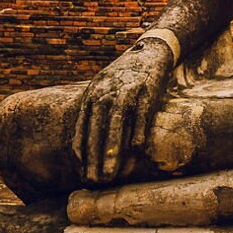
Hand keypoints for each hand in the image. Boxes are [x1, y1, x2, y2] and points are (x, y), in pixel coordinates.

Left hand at [71, 40, 172, 184]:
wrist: (150, 51)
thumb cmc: (124, 76)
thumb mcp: (102, 88)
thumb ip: (93, 110)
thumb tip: (84, 140)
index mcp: (92, 94)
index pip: (82, 127)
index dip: (81, 151)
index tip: (81, 173)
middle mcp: (107, 92)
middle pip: (97, 129)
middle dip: (94, 157)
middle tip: (93, 181)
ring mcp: (127, 91)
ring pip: (116, 124)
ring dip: (112, 150)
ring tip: (110, 173)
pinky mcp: (148, 90)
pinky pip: (142, 114)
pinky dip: (138, 131)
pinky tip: (136, 149)